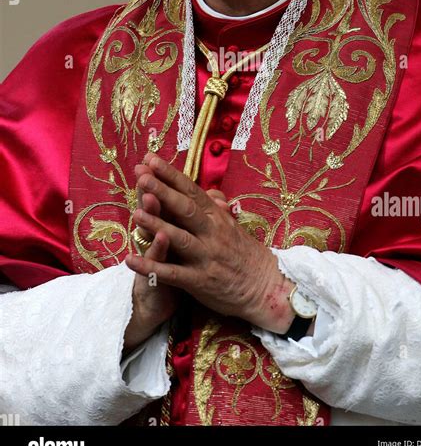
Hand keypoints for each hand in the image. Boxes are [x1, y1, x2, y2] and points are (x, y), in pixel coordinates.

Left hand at [124, 154, 294, 333]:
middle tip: (141, 175)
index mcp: (217, 217)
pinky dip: (151, 267)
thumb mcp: (233, 226)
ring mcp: (206, 256)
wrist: (265, 287)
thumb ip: (217, 209)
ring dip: (156, 225)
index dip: (171, 174)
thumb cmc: (245, 254)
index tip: (150, 158)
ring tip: (135, 213)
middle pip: (185, 208)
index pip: (192, 190)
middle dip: (162, 190)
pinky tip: (130, 260)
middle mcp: (212, 233)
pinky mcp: (200, 281)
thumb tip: (212, 192)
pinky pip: (172, 274)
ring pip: (179, 238)